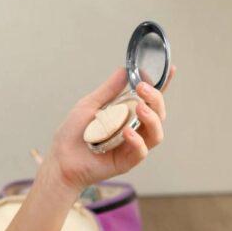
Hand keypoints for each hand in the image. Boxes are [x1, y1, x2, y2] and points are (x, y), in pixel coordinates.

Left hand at [47, 65, 175, 191]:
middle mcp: (134, 128)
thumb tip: (125, 69)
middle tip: (143, 88)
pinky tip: (127, 132)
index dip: (162, 85)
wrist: (61, 159)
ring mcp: (132, 146)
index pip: (149, 99)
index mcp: (127, 114)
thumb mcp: (89, 105)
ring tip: (141, 108)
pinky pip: (141, 151)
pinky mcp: (126, 161)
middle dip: (155, 99)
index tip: (170, 69)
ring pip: (156, 133)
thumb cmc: (74, 133)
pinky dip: (137, 140)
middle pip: (158, 114)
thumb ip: (109, 90)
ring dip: (152, 119)